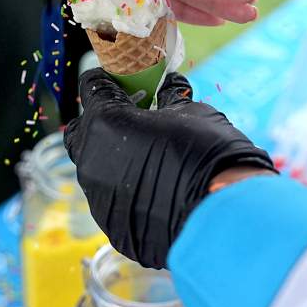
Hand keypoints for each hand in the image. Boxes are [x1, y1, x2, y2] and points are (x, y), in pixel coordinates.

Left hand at [64, 69, 275, 268]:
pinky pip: (113, 199)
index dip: (107, 81)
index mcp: (104, 121)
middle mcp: (91, 159)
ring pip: (96, 169)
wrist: (223, 214)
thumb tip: (168, 85)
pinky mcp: (112, 225)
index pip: (91, 87)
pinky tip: (155, 191)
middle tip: (131, 120)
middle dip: (101, 121)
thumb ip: (169, 98)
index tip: (121, 83)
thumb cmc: (207, 153)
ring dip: (115, 159)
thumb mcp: (191, 112)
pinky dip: (127, 190)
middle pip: (83, 131)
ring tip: (149, 159)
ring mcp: (98, 197)